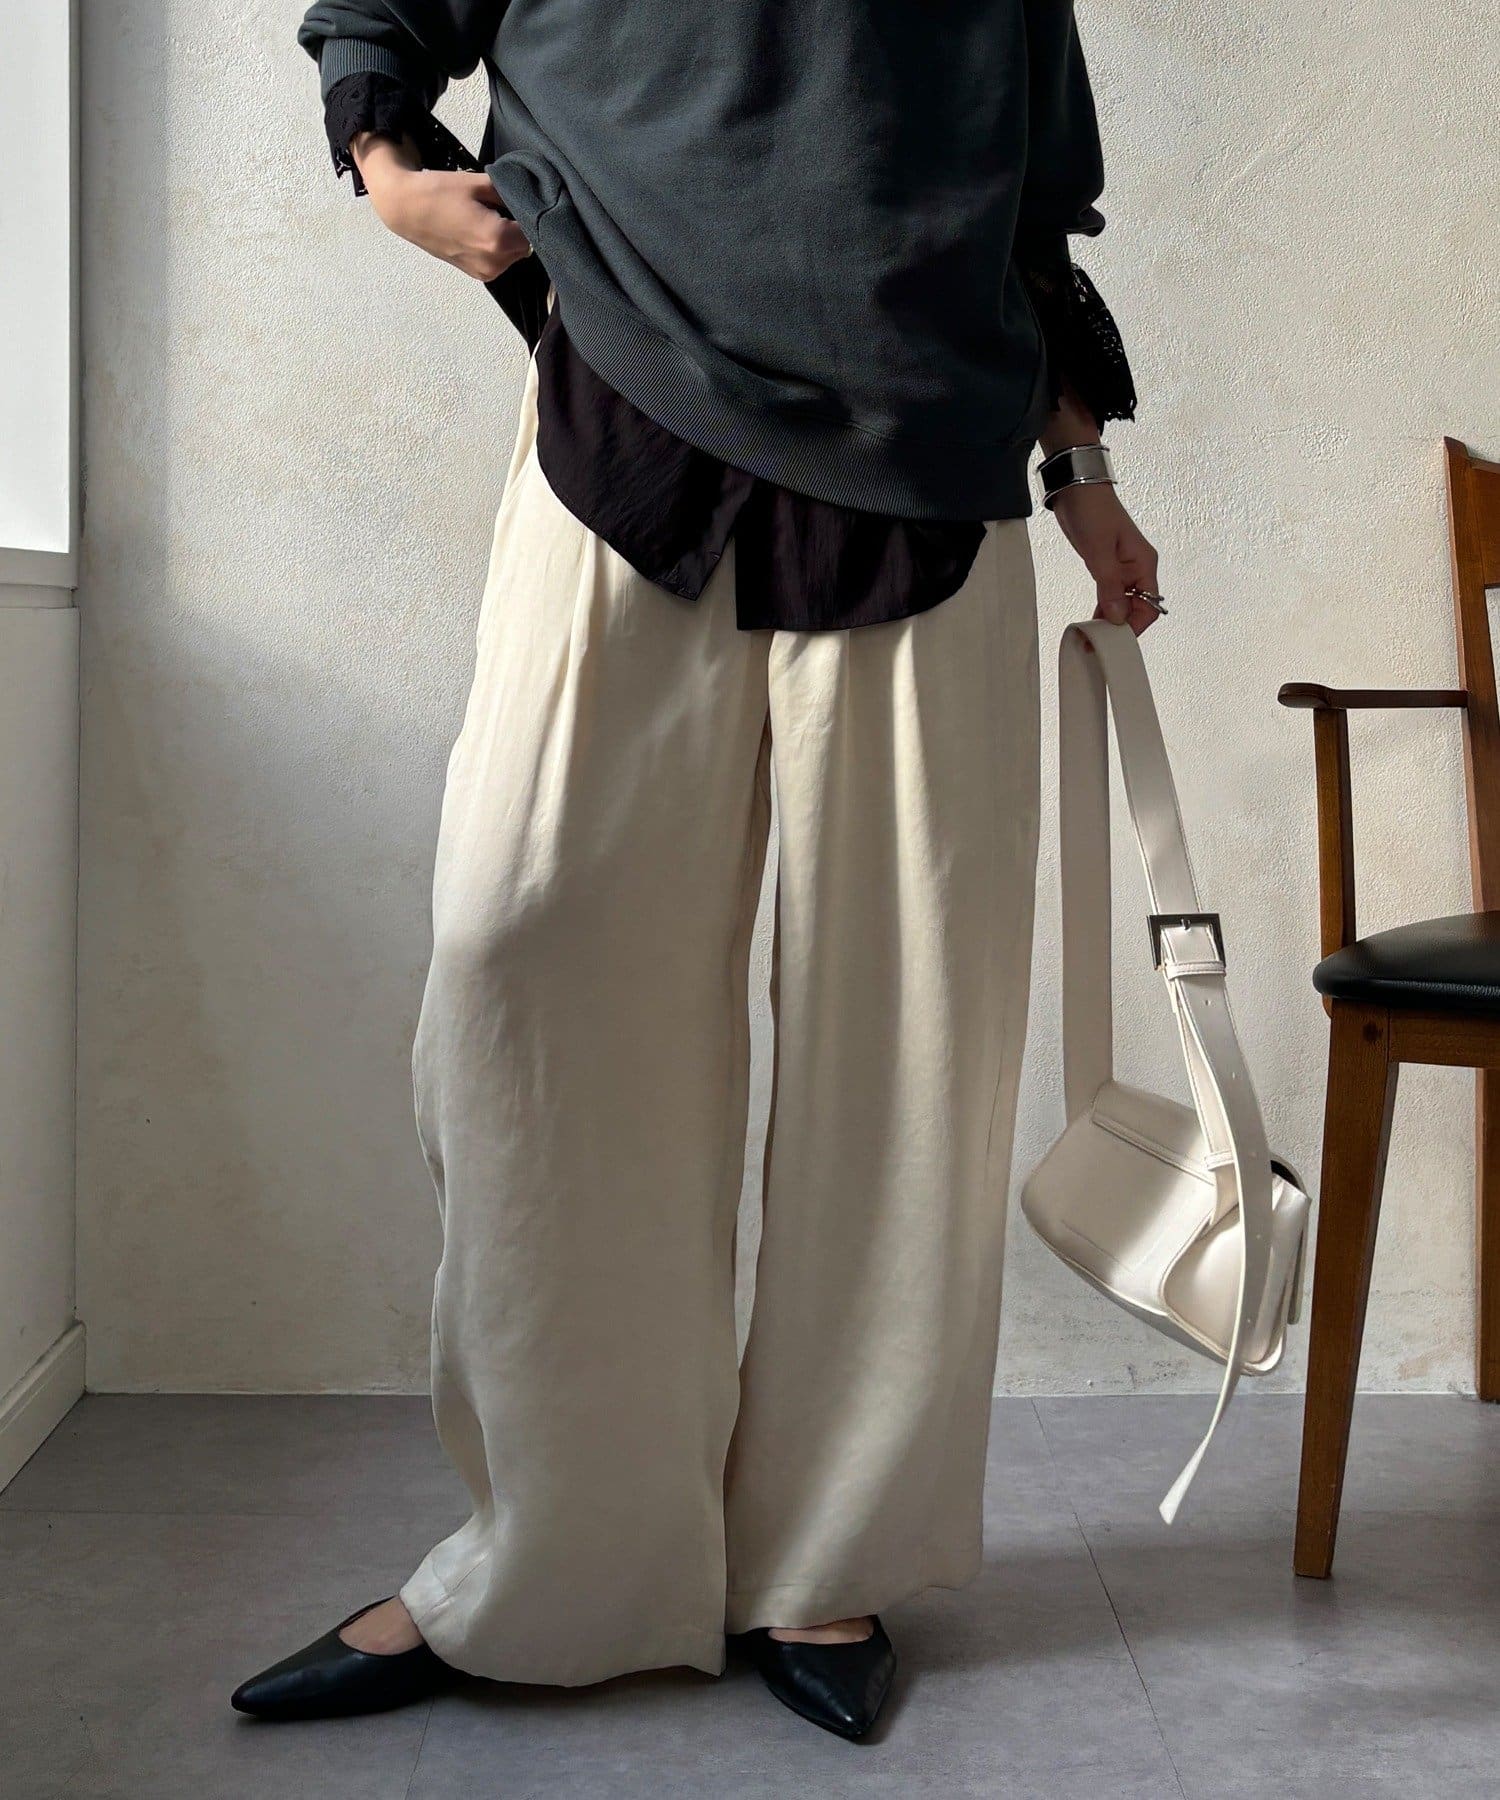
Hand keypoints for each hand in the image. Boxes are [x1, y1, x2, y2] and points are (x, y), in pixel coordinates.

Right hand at [352, 134, 533, 282]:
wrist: (405, 209)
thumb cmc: (439, 192)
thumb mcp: (480, 183)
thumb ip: (511, 193)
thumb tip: (530, 199)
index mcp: (497, 240)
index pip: (536, 231)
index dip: (533, 215)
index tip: (524, 202)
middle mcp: (494, 263)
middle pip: (527, 245)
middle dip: (521, 227)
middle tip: (505, 207)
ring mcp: (485, 272)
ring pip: (515, 255)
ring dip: (511, 239)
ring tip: (491, 218)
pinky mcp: (478, 275)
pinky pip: (501, 261)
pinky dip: (499, 248)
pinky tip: (483, 230)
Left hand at [1049, 482, 1161, 635]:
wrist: (1076, 489)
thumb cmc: (1092, 512)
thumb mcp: (1099, 550)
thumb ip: (1109, 585)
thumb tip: (1117, 617)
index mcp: (1144, 564)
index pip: (1149, 606)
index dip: (1134, 625)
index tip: (1114, 640)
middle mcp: (1137, 569)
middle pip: (1136, 608)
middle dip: (1119, 627)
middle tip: (1096, 643)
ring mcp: (1122, 569)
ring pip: (1121, 604)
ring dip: (1108, 620)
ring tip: (1089, 638)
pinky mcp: (1107, 567)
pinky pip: (1109, 595)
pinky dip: (1101, 609)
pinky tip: (1090, 621)